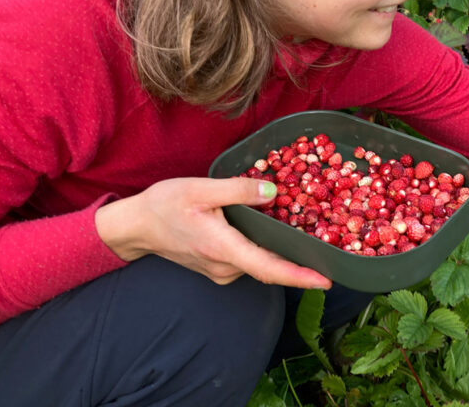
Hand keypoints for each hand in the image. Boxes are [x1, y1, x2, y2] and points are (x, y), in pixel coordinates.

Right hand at [96, 177, 331, 289]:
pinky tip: (279, 234)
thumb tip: (273, 191)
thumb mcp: (201, 188)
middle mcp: (224, 267)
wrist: (135, 226)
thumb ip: (238, 189)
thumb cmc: (165, 205)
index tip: (326, 280)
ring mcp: (220, 271)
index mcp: (222, 248)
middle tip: (333, 251)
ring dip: (283, 254)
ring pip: (259, 264)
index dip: (299, 276)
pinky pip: (248, 261)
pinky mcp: (218, 267)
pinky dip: (266, 250)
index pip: (268, 268)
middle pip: (270, 268)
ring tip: (312, 238)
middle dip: (301, 264)